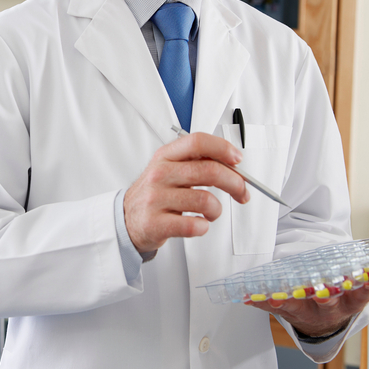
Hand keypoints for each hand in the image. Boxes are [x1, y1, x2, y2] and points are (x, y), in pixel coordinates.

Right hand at [124, 131, 249, 253]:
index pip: (197, 142)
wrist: (127, 219)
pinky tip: (200, 224)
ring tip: (212, 212)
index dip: (222, 148)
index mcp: (165, 156)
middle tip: (241, 191)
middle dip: (234, 182)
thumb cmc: (155, 193)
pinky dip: (204, 226)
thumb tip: (234, 167)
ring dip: (217, 209)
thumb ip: (197, 163)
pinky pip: (193, 225)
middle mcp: (159, 174)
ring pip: (205, 200)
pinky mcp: (156, 223)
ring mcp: (156, 199)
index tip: (237, 160)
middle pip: (209, 171)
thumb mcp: (169, 169)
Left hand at [245, 263, 368, 336]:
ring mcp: (305, 308)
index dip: (366, 285)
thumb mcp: (368, 286)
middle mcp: (329, 306)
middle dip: (327, 294)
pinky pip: (270, 305)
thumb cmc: (344, 296)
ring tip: (280, 295)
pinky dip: (259, 301)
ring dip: (289, 300)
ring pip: (298, 304)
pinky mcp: (284, 308)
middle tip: (325, 288)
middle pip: (329, 300)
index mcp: (352, 299)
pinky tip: (248, 295)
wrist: (319, 322)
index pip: (362, 292)